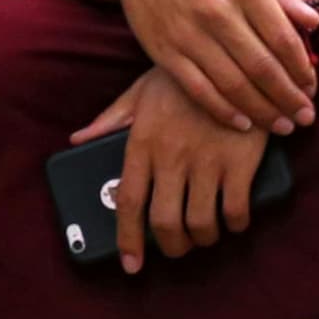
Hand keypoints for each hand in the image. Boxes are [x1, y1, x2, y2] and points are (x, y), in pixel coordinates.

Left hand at [71, 66, 273, 272]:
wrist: (239, 55)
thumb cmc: (187, 75)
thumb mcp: (142, 90)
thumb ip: (111, 118)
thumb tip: (78, 140)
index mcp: (142, 143)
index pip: (128, 203)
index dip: (128, 240)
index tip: (131, 264)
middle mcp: (171, 157)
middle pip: (165, 222)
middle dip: (172, 247)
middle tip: (177, 249)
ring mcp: (207, 160)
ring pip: (200, 222)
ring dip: (203, 239)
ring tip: (207, 236)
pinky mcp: (241, 160)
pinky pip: (235, 209)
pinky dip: (234, 224)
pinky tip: (234, 222)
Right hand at [91, 0, 318, 131]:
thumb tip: (315, 21)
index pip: (283, 38)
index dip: (301, 69)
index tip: (313, 88)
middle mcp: (218, 13)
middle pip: (261, 66)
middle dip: (288, 97)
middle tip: (306, 117)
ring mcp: (189, 35)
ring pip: (232, 84)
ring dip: (261, 110)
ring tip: (282, 126)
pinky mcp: (164, 51)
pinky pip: (198, 89)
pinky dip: (222, 110)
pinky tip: (243, 124)